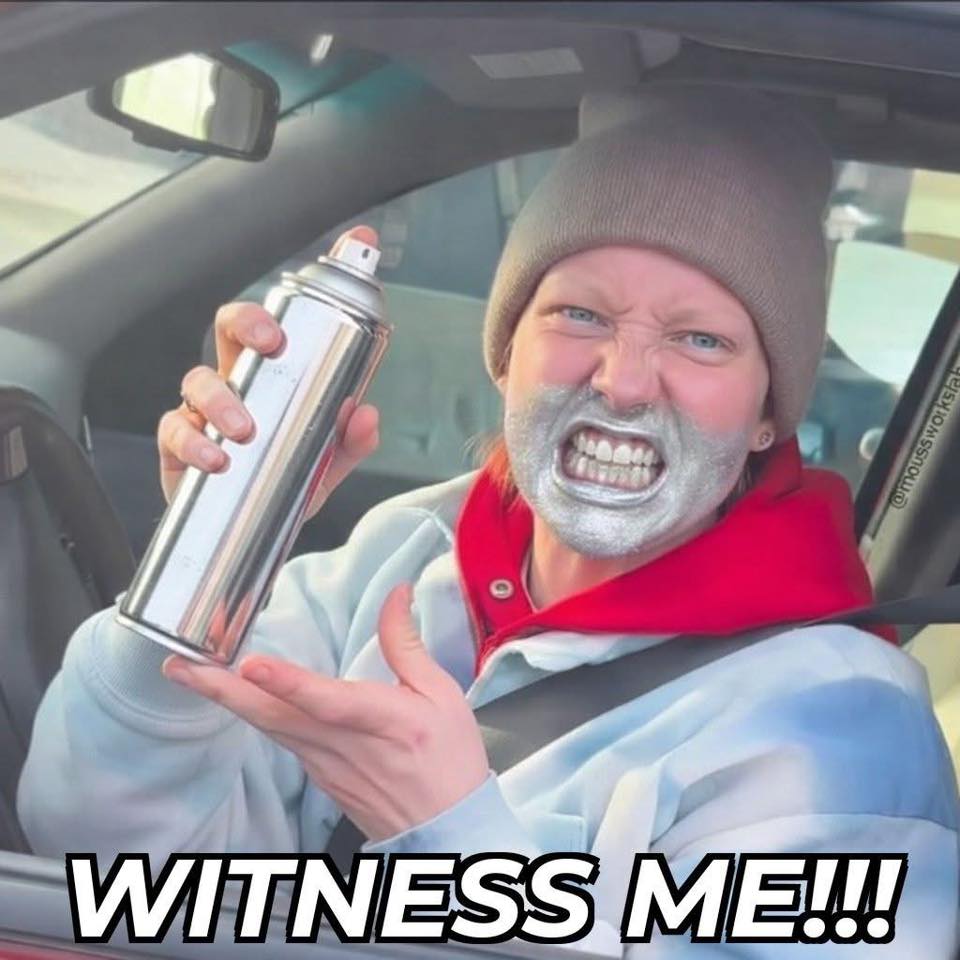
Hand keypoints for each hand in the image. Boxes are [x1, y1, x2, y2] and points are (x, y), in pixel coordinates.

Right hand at [157, 225, 380, 516]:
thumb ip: (351, 439)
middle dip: (249, 321)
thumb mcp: (329, 460)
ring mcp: (204, 412)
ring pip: (198, 377)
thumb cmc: (286, 481)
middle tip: (272, 343)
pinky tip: (216, 458)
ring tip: (244, 428)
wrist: (253, 534)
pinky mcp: (178, 446)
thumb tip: (366, 414)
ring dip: (221, 397)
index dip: (318, 283)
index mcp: (275, 374)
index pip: (290, 320)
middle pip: (231, 327)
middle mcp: (238, 382)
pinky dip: (193, 441)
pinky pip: (174, 430)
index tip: (354, 247)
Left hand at [161, 584, 489, 842]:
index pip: (327, 702)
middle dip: (222, 690)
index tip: (251, 665)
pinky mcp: (316, 775)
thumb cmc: (448, 759)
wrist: (445, 829)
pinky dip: (253, 712)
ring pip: (268, 727)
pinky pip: (279, 737)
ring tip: (187, 671)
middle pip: (273, 716)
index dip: (288, 683)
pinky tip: (234, 693)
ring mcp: (323, 765)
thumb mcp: (441, 695)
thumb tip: (394, 596)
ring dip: (226, 699)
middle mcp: (342, 746)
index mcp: (382, 720)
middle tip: (178, 666)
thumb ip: (406, 644)